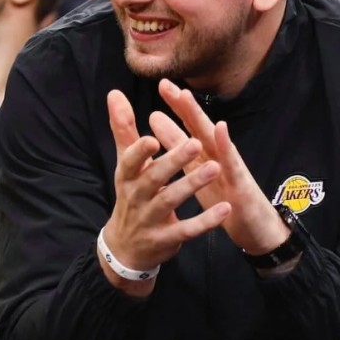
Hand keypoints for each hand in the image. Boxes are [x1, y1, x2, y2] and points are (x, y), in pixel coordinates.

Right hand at [101, 90, 230, 293]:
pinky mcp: (166, 239)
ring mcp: (150, 219)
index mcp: (128, 176)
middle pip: (153, 179)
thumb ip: (123, 129)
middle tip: (194, 143)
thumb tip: (114, 93)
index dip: (140, 151)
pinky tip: (224, 209)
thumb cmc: (131, 195)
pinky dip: (205, 221)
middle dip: (173, 162)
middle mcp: (136, 197)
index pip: (130, 161)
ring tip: (215, 168)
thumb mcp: (126, 164)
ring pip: (171, 201)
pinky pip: (187, 230)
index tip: (153, 137)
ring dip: (192, 185)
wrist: (126, 246)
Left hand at [152, 79, 289, 255]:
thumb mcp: (199, 175)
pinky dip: (226, 147)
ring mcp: (232, 170)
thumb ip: (183, 151)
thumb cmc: (227, 200)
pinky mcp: (241, 187)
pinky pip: (232, 166)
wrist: (257, 231)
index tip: (161, 84)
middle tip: (166, 85)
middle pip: (199, 128)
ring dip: (200, 118)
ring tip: (186, 98)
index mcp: (206, 157)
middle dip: (183, 106)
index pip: (190, 128)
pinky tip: (220, 129)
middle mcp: (219, 158)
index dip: (176, 108)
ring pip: (214, 140)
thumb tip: (163, 126)